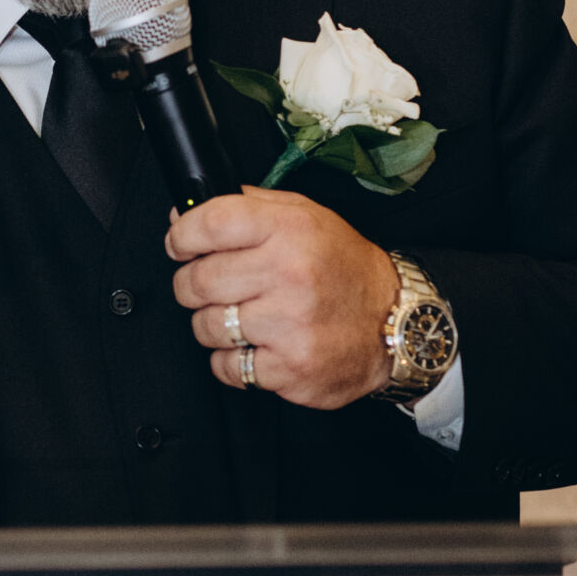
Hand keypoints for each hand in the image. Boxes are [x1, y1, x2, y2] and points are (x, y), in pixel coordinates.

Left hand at [166, 188, 396, 410]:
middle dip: (192, 285)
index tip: (179, 244)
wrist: (396, 322)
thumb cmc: (344, 268)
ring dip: (213, 325)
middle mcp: (289, 274)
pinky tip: (256, 346)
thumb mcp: (306, 217)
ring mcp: (289, 324)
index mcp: (290, 230)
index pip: (210, 223)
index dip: (182, 235)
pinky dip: (233, 361)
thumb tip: (185, 214)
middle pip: (197, 280)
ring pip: (206, 326)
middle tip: (211, 287)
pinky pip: (228, 367)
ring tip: (242, 318)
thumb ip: (248, 207)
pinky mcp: (289, 368)